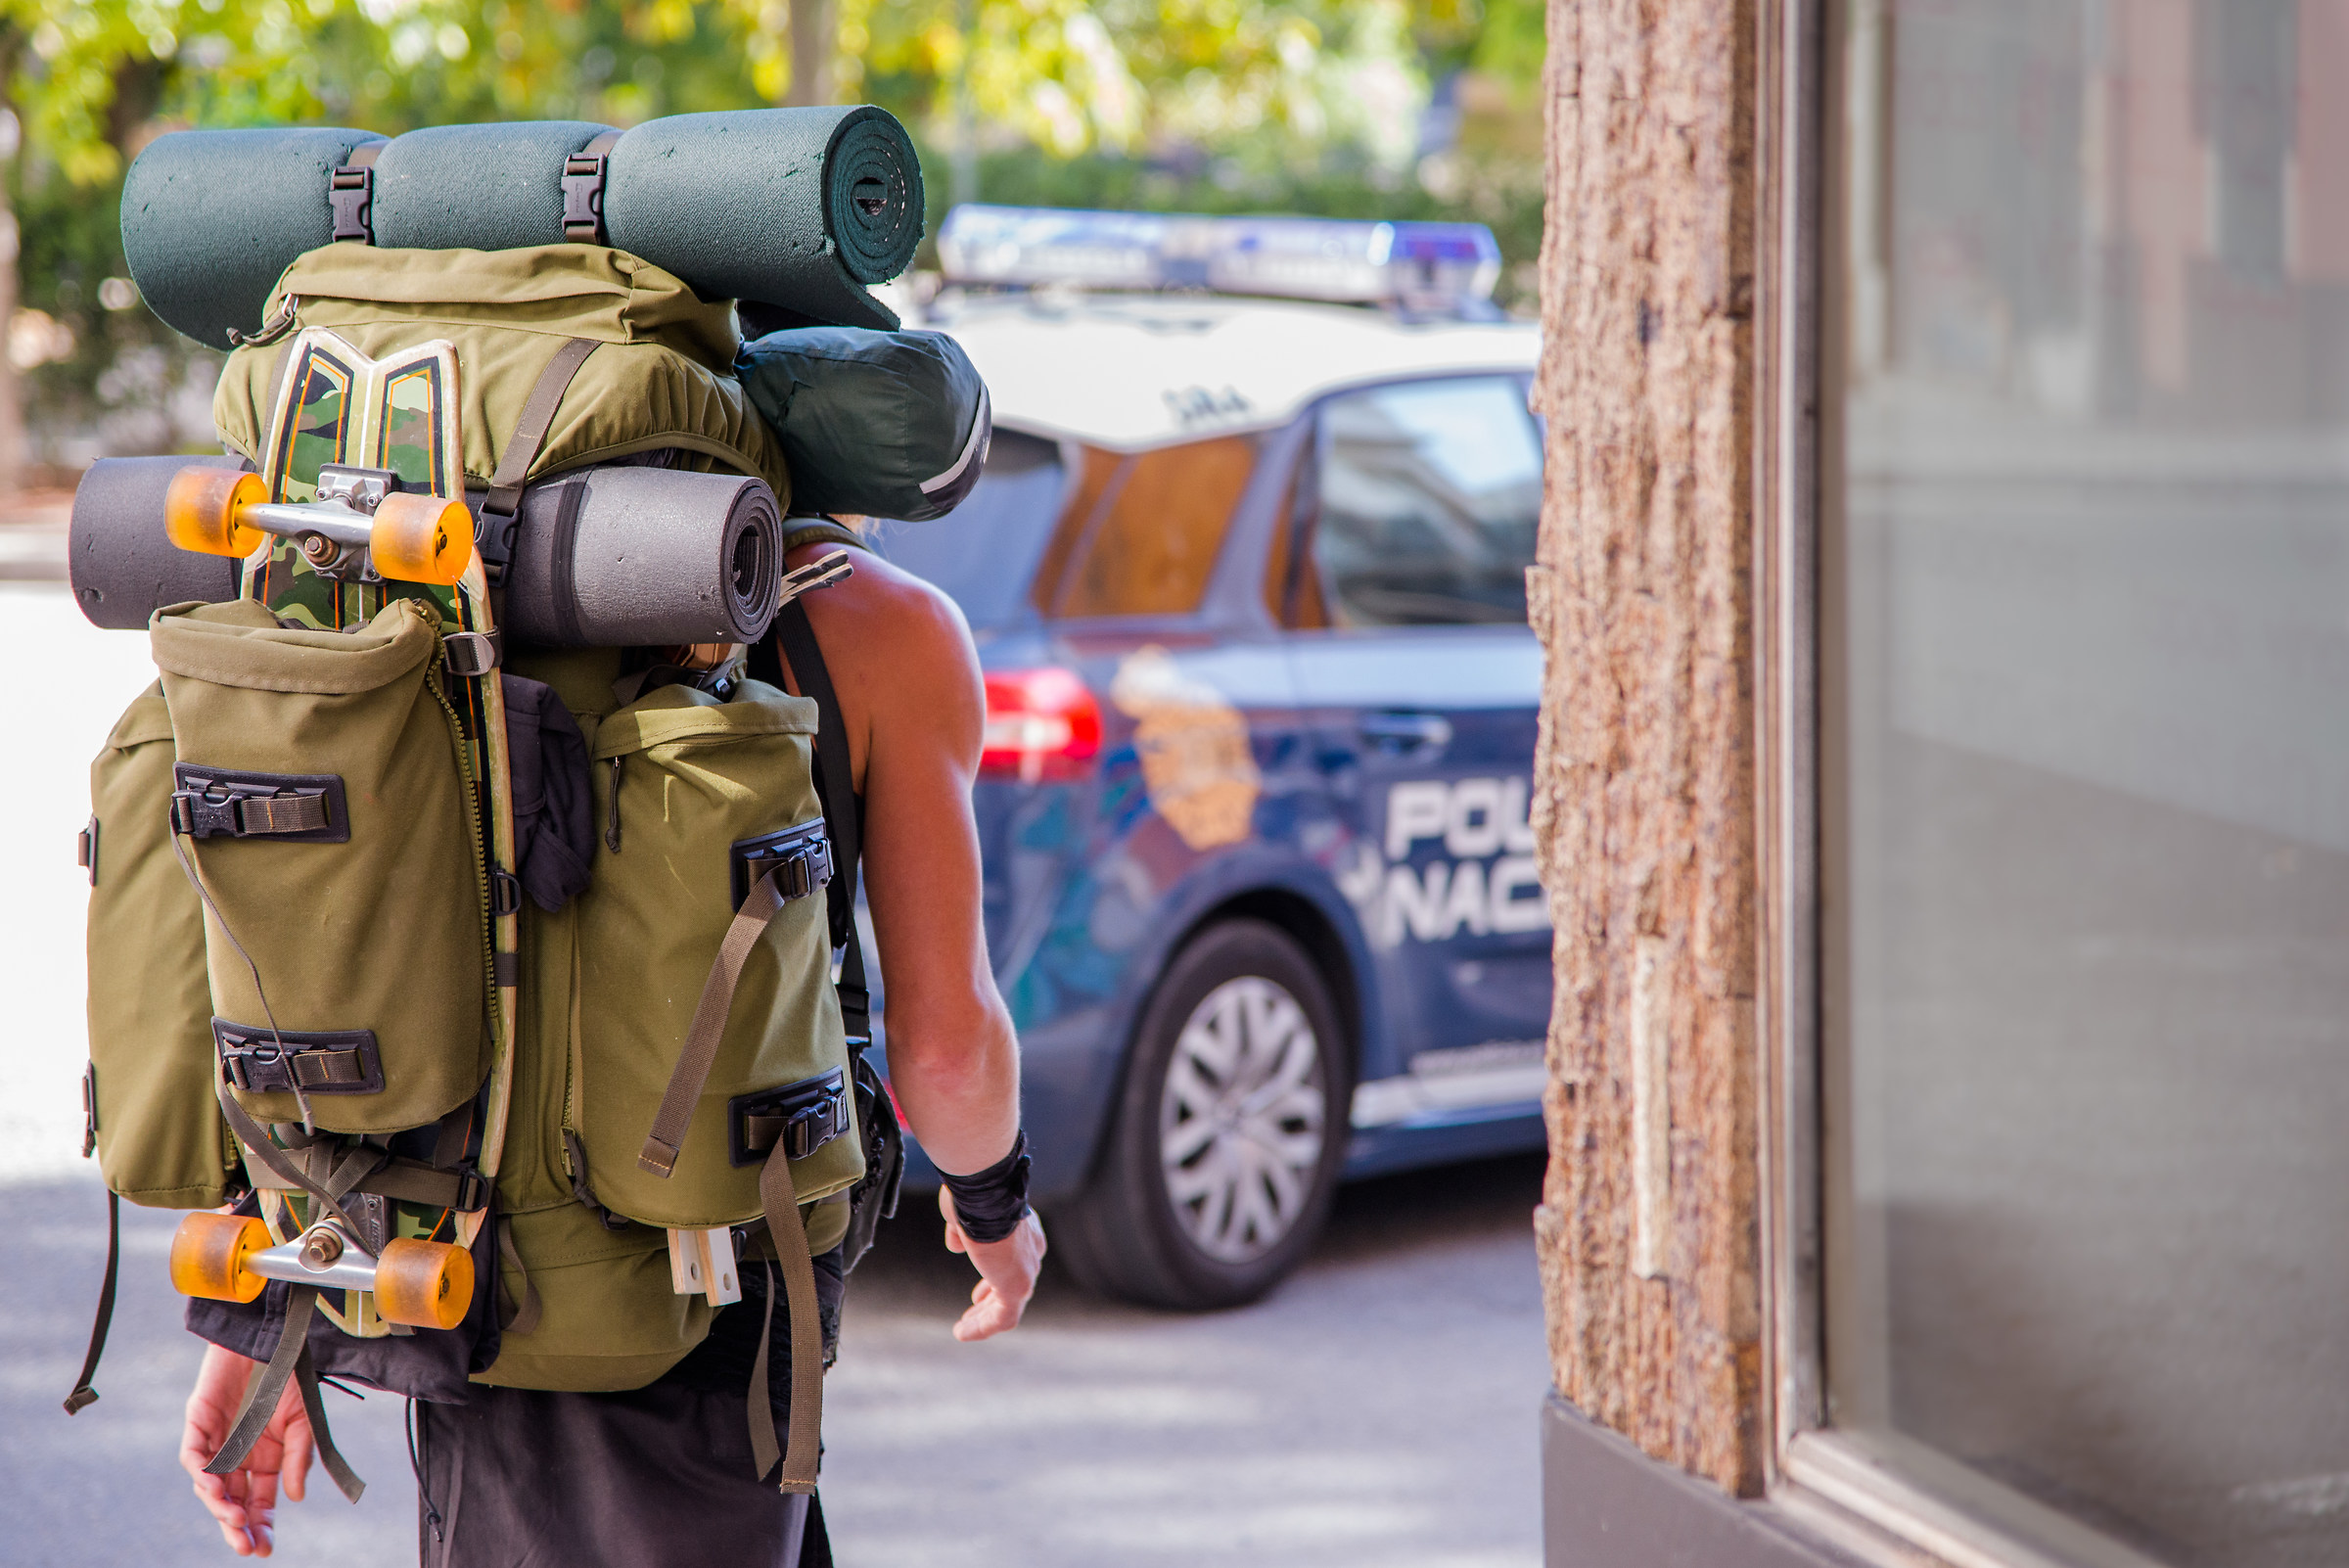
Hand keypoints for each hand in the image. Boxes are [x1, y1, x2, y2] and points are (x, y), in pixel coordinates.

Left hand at [181, 1342, 312, 1557]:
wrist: (272, 1336)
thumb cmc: (290, 1376)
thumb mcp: (304, 1422)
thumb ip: (300, 1459)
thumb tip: (294, 1499)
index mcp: (265, 1460)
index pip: (258, 1502)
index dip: (260, 1526)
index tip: (264, 1549)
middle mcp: (237, 1456)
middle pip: (231, 1501)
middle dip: (237, 1527)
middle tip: (245, 1546)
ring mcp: (215, 1441)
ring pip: (209, 1485)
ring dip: (220, 1505)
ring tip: (234, 1518)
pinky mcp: (198, 1422)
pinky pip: (194, 1455)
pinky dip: (201, 1474)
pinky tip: (214, 1488)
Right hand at [939, 1188, 1046, 1341]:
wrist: (986, 1192)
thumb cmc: (974, 1194)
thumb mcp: (965, 1212)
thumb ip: (962, 1231)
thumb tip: (956, 1245)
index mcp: (1023, 1230)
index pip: (1014, 1261)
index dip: (994, 1281)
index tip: (978, 1295)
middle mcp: (1030, 1250)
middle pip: (1013, 1285)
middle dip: (991, 1300)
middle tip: (974, 1312)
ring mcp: (1026, 1271)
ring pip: (1008, 1305)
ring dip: (984, 1319)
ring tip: (964, 1329)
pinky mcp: (1017, 1287)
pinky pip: (1002, 1318)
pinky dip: (982, 1328)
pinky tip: (961, 1333)